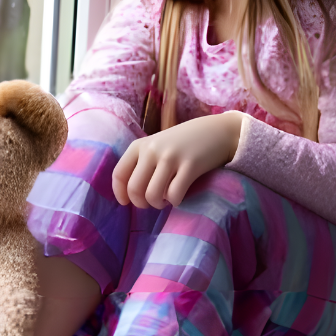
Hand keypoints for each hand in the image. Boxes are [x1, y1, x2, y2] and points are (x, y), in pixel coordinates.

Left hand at [112, 112, 246, 208]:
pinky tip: (178, 196)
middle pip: (134, 189)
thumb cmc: (184, 142)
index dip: (120, 193)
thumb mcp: (157, 145)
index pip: (119, 173)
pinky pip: (174, 195)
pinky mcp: (190, 165)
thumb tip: (129, 192)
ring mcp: (171, 157)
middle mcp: (152, 150)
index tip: (126, 202)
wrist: (217, 131)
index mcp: (140, 145)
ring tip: (165, 199)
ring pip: (152, 195)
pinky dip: (174, 201)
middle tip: (152, 202)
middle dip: (141, 203)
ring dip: (158, 204)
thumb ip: (142, 162)